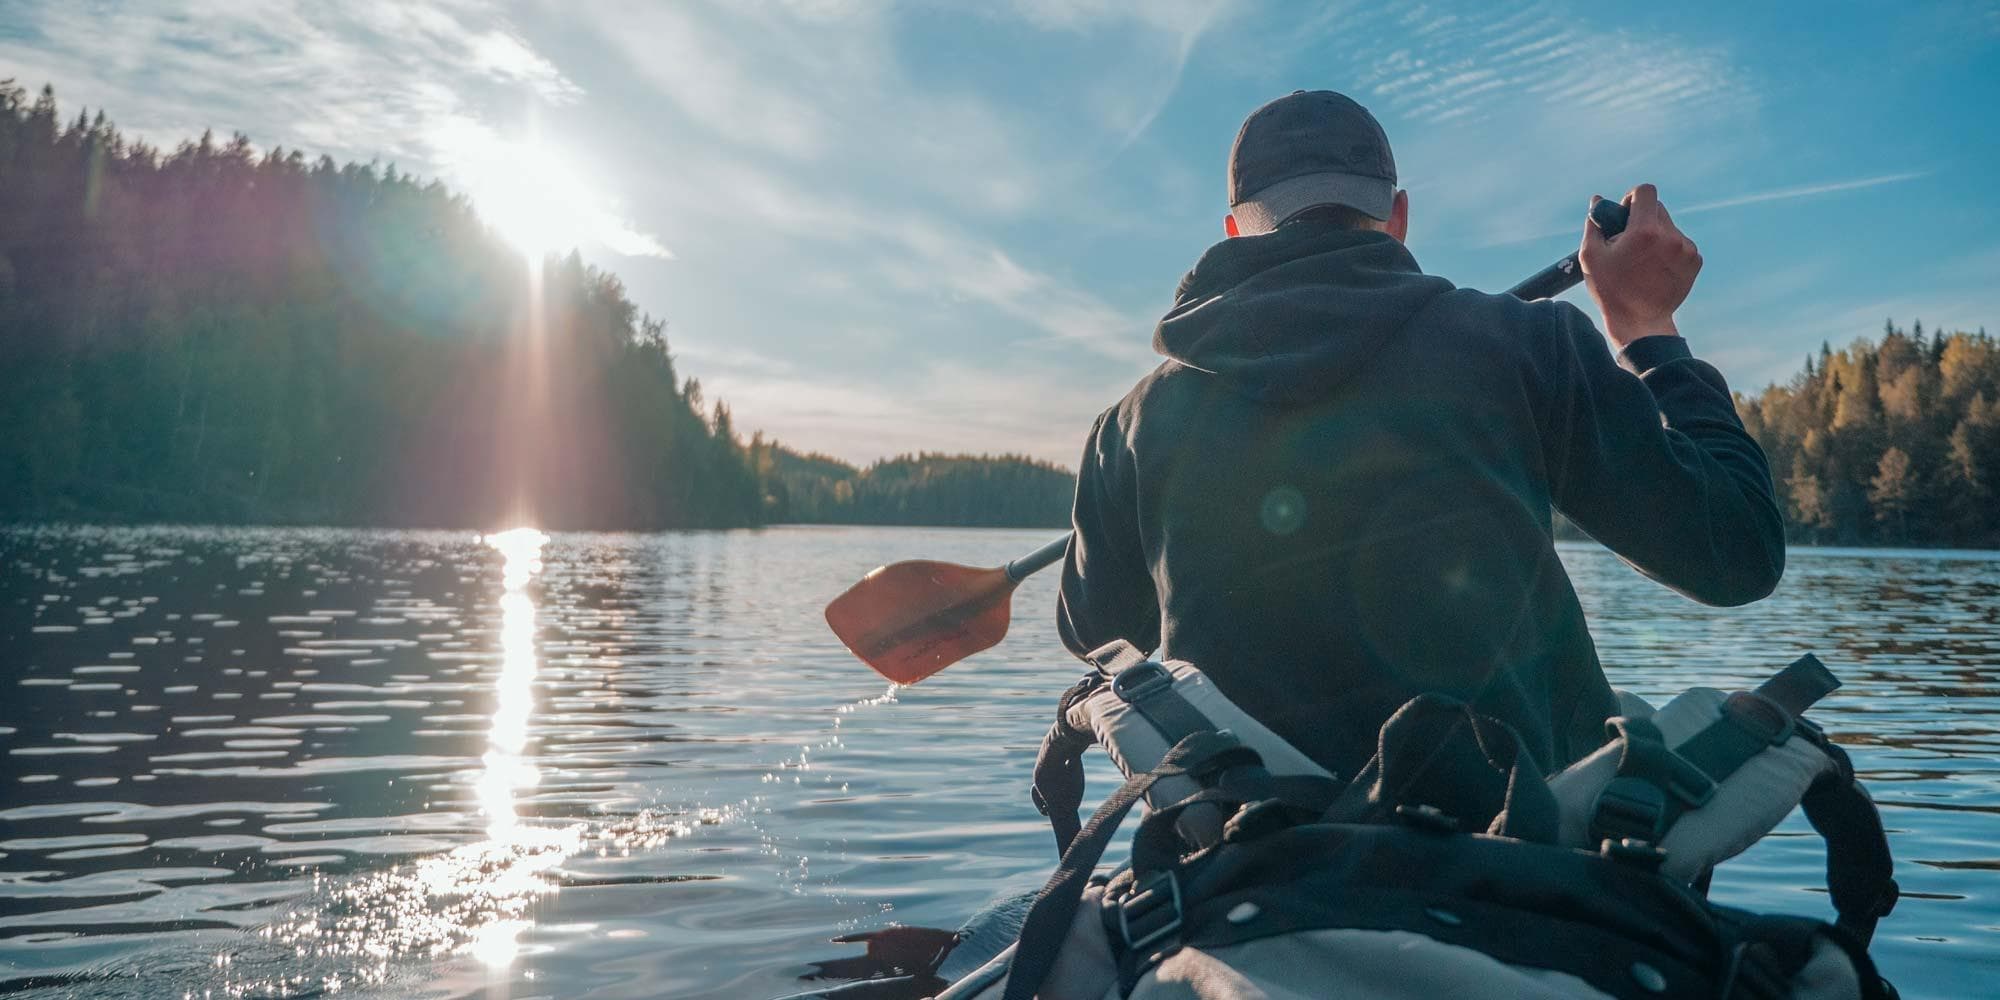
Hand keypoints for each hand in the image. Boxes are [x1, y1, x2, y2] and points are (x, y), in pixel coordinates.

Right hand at [1579, 184, 1700, 348]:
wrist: (1640, 323)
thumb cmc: (1611, 290)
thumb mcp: (1591, 257)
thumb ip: (1595, 224)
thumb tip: (1599, 201)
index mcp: (1645, 231)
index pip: (1646, 192)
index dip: (1633, 198)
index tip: (1625, 214)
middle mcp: (1671, 236)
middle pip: (1658, 209)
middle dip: (1642, 219)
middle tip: (1629, 242)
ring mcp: (1687, 249)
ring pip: (1669, 227)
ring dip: (1656, 236)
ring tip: (1643, 262)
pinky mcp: (1696, 261)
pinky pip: (1680, 243)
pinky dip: (1668, 250)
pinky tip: (1656, 270)